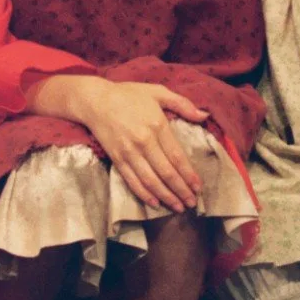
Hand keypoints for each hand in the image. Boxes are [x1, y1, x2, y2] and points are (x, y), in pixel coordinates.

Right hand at [31, 77, 206, 212]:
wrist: (95, 100)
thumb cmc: (129, 94)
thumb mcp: (158, 92)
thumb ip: (182, 104)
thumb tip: (204, 115)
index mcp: (157, 125)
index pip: (177, 156)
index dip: (189, 174)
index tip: (198, 187)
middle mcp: (144, 141)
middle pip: (166, 172)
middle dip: (181, 190)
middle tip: (192, 203)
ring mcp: (129, 152)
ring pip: (151, 180)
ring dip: (166, 196)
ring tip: (178, 207)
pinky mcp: (117, 158)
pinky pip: (132, 180)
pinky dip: (143, 194)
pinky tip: (155, 203)